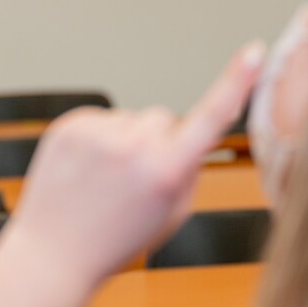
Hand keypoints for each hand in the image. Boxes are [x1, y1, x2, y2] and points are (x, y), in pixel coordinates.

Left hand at [7, 42, 264, 288]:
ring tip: (102, 182)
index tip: (254, 51)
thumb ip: (188, 171)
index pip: (210, 118)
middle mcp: (133, 148)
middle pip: (163, 118)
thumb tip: (191, 137)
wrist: (53, 255)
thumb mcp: (170, 216)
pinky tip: (85, 172)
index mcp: (165, 173)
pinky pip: (100, 120)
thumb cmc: (116, 242)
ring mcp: (97, 135)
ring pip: (130, 119)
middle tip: (133, 182)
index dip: (236, 82)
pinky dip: (98, 140)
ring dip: (125, 141)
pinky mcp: (69, 128)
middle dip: (158, 141)